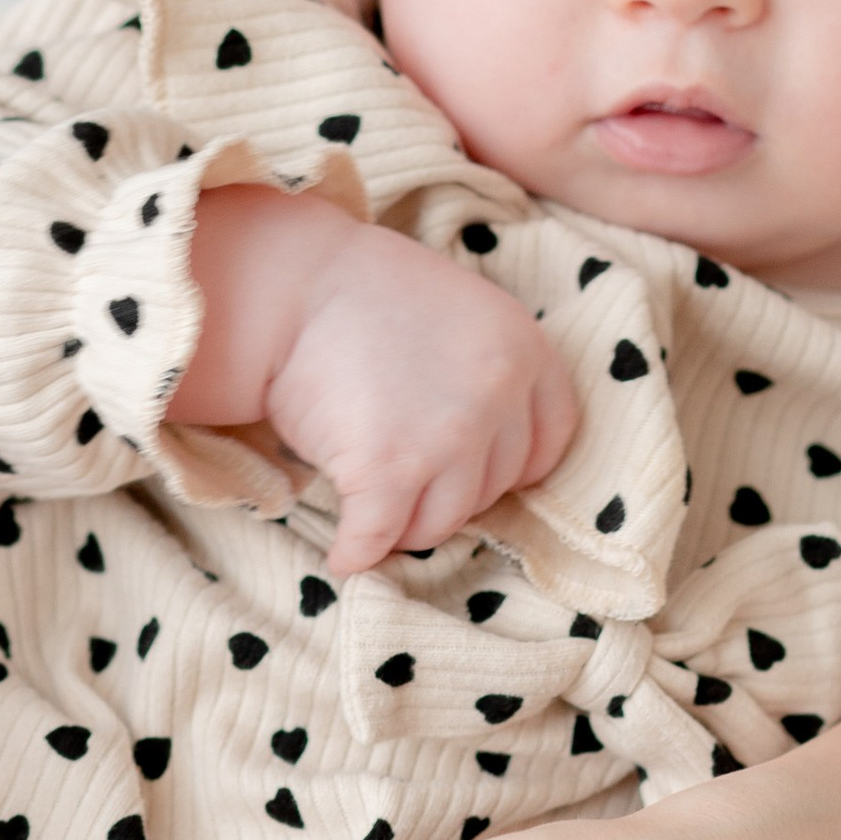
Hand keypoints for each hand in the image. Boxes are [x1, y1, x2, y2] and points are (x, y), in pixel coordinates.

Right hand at [174, 187, 577, 575]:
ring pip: (442, 521)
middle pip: (494, 487)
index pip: (550, 438)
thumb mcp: (459, 312)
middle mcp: (498, 394)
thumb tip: (485, 448)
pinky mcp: (389, 469)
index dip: (513, 465)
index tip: (480, 471)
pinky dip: (358, 551)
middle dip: (449, 493)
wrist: (290, 285)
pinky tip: (344, 554)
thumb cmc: (362, 295)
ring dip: (406, 526)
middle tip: (407, 482)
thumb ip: (486, 372)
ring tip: (374, 512)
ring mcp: (448, 436)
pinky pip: (379, 535)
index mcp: (523, 349)